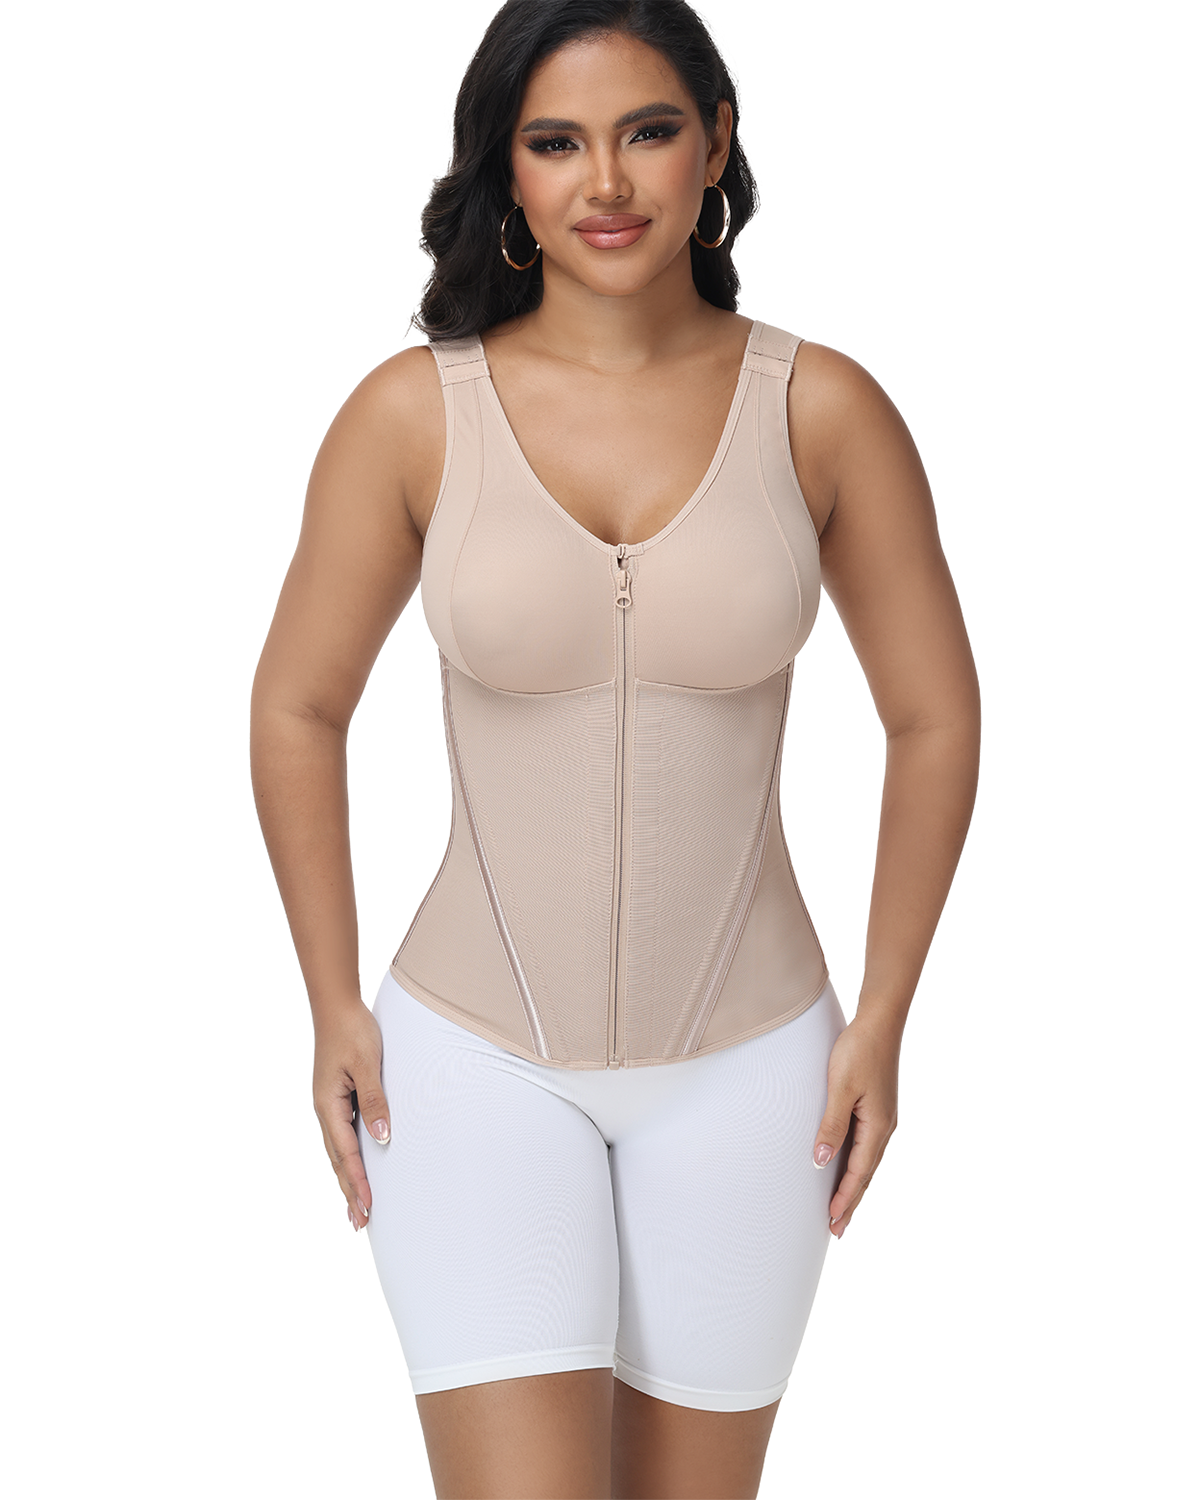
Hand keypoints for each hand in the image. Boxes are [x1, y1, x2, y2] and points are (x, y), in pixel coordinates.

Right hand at [312, 1000, 390, 1231]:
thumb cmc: (352, 1031)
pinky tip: (355, 1168)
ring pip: (338, 1150)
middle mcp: (325, 1110)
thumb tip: (382, 1138)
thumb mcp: (367, 1065)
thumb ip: (375, 1101)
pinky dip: (348, 1158)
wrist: (336, 1006)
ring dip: (347, 1179)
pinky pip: (342, 1136)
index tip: (368, 1208)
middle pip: (337, 1160)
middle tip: (360, 1223)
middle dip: (349, 1191)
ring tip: (356, 1208)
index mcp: (328, 1105)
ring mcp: (329, 1105)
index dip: (357, 1182)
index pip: (345, 1153)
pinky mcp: (336, 1098)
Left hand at [812, 1012, 899, 1238]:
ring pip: (867, 1161)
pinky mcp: (877, 1108)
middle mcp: (884, 1127)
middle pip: (866, 1174)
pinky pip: (866, 1146)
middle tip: (836, 1230)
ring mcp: (883, 1118)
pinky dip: (857, 1165)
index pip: (859, 1173)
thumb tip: (822, 1162)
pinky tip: (848, 1168)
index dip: (845, 1198)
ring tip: (841, 1209)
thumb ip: (831, 1125)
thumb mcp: (840, 1088)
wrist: (879, 1022)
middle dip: (851, 1202)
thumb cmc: (858, 1050)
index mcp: (878, 1126)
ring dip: (854, 1186)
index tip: (832, 1222)